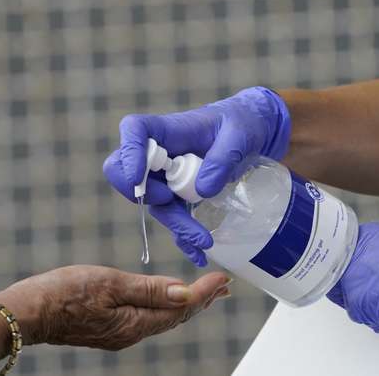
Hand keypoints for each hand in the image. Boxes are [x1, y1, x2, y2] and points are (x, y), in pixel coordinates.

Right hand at [0, 265, 230, 350]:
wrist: (27, 312)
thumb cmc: (63, 293)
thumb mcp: (110, 283)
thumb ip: (149, 289)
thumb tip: (185, 293)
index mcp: (135, 323)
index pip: (181, 308)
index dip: (205, 293)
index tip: (224, 279)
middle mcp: (132, 333)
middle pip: (176, 317)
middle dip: (201, 300)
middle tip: (223, 286)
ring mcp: (119, 333)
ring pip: (162, 319)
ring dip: (185, 303)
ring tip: (203, 293)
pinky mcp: (108, 328)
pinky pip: (147, 319)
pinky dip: (164, 306)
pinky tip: (165, 299)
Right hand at [103, 87, 290, 265]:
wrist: (251, 134)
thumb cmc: (241, 124)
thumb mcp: (239, 135)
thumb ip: (222, 158)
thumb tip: (202, 190)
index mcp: (167, 129)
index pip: (134, 131)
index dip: (129, 154)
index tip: (137, 177)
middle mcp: (159, 154)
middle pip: (127, 173)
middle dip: (145, 194)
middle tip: (171, 198)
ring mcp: (166, 177)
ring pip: (155, 205)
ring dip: (176, 225)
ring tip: (204, 241)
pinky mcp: (179, 196)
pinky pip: (173, 220)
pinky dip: (185, 239)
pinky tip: (199, 253)